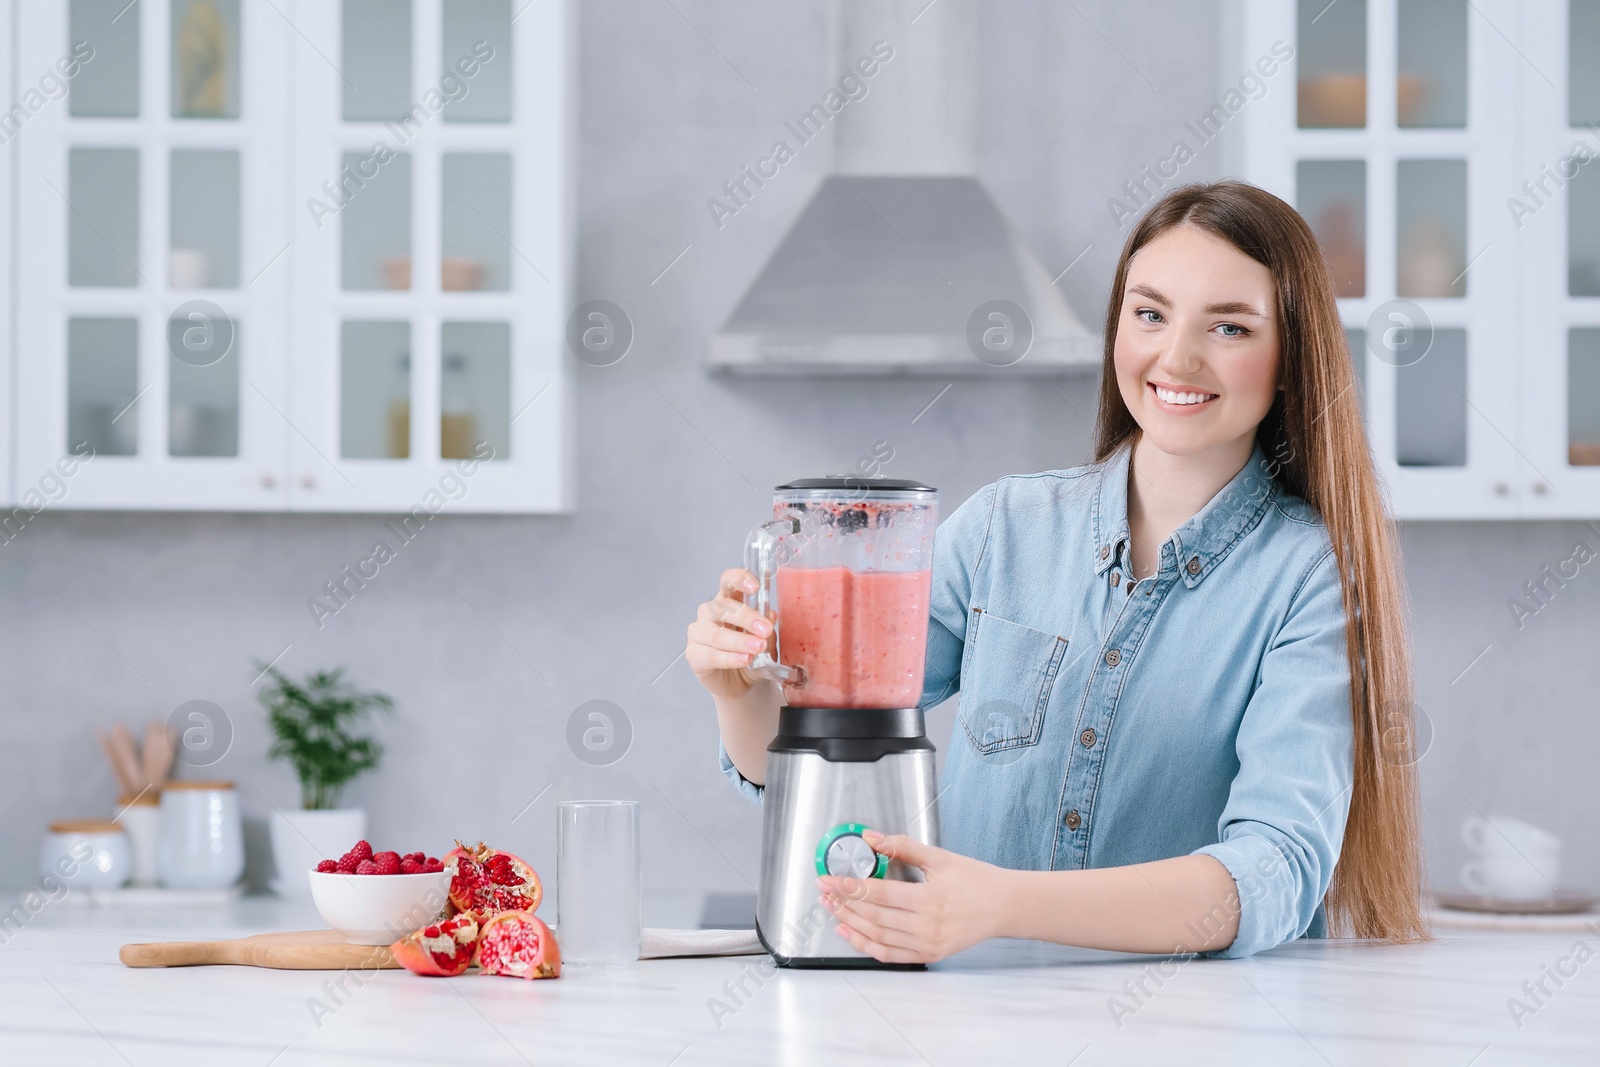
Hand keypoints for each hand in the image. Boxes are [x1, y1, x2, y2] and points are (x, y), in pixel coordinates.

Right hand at [685, 568, 774, 701]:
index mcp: (728, 600)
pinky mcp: (694, 655)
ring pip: (715, 633)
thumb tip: (770, 615)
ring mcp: (698, 633)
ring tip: (758, 647)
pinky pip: (710, 655)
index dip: (740, 579)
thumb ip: (767, 629)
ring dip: (739, 640)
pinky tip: (744, 660)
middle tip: (765, 629)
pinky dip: (729, 658)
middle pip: (722, 607)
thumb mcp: (766, 641)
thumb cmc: (751, 654)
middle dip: (746, 617)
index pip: (728, 581)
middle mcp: (710, 612)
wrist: (741, 684)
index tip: (755, 587)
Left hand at [818, 831, 1006, 964]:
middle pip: (874, 916)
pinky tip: (849, 932)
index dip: (849, 886)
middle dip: (844, 903)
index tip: (828, 878)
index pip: (878, 893)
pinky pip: (890, 955)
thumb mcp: (940, 857)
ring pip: (878, 937)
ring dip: (850, 923)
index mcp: (930, 899)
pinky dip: (866, 945)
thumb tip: (871, 838)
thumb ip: (902, 847)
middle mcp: (927, 926)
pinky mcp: (929, 955)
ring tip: (832, 908)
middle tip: (824, 891)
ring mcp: (928, 944)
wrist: (1003, 906)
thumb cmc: (976, 880)